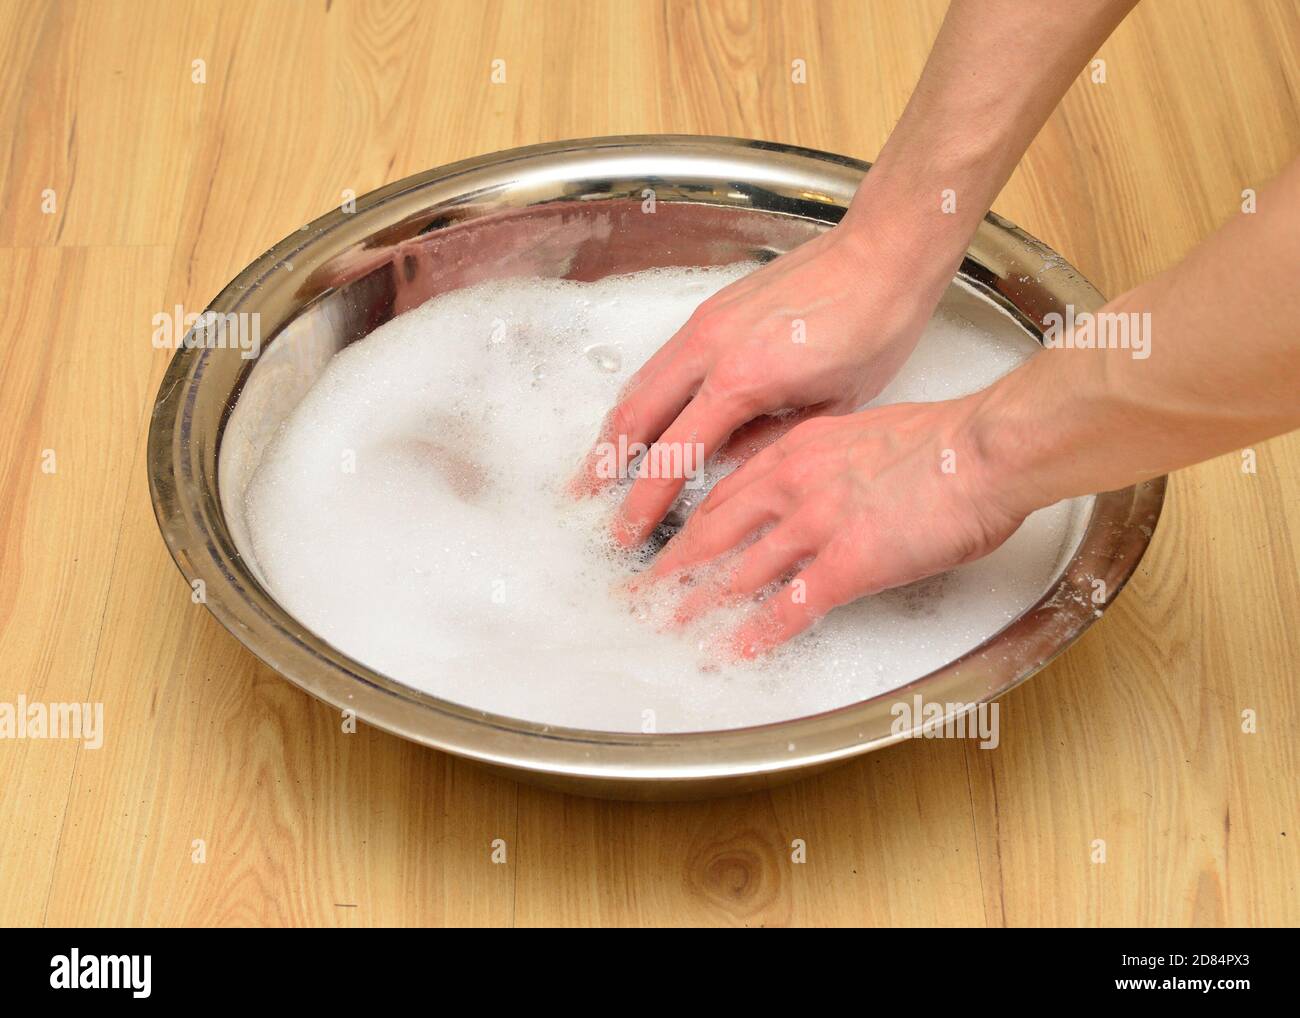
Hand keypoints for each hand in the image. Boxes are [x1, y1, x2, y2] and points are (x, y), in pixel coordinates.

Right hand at [576, 216, 949, 544]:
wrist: (882, 252)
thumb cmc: (873, 326)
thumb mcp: (831, 407)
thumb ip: (767, 444)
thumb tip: (721, 469)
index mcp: (741, 380)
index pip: (672, 456)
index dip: (644, 502)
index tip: (629, 534)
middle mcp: (709, 348)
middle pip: (634, 417)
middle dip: (604, 466)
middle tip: (585, 505)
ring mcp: (704, 323)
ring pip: (640, 384)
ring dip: (616, 430)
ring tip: (599, 469)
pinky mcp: (711, 309)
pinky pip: (661, 361)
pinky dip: (642, 397)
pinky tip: (643, 419)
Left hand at [644, 395, 1028, 655]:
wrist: (986, 447)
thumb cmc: (942, 442)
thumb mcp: (859, 433)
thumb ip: (821, 461)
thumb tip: (807, 485)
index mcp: (794, 451)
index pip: (721, 493)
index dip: (683, 524)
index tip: (660, 543)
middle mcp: (792, 484)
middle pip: (711, 532)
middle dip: (667, 568)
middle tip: (634, 594)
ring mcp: (817, 523)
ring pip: (738, 572)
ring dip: (697, 607)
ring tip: (665, 631)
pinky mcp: (849, 561)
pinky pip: (791, 605)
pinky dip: (757, 635)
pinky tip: (734, 653)